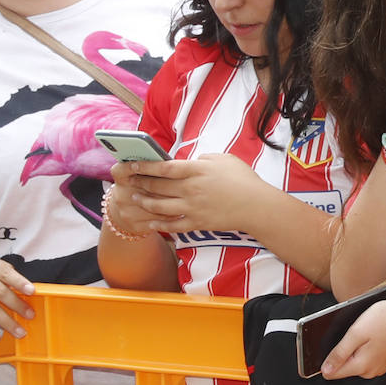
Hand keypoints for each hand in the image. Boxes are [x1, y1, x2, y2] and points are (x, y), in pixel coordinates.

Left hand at [112, 154, 266, 233]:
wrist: (257, 206)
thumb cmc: (244, 180)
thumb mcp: (224, 159)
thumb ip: (204, 158)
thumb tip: (192, 161)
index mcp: (197, 170)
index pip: (163, 167)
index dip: (145, 166)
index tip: (132, 164)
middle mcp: (190, 189)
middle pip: (158, 186)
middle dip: (140, 182)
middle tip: (128, 180)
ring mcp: (192, 208)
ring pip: (160, 206)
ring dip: (145, 202)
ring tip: (136, 198)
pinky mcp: (197, 223)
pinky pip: (172, 225)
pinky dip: (159, 224)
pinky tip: (150, 221)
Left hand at [321, 296, 385, 378]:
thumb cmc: (385, 319)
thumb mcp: (356, 333)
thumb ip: (339, 353)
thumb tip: (326, 370)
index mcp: (361, 366)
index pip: (333, 373)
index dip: (329, 359)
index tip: (338, 346)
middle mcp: (372, 371)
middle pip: (346, 367)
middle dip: (346, 352)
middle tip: (357, 335)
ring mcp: (382, 367)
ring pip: (359, 362)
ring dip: (358, 349)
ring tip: (369, 333)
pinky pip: (371, 358)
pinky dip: (370, 348)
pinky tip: (376, 336)